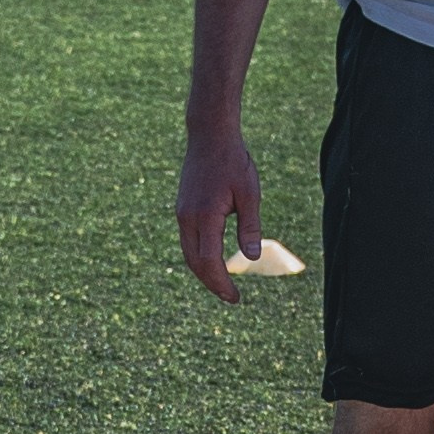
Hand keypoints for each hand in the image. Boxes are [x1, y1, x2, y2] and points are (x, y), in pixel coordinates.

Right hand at [176, 123, 263, 303]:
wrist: (209, 135)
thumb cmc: (234, 162)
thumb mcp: (249, 194)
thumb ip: (250, 226)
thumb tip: (251, 258)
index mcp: (205, 216)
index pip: (210, 261)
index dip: (221, 283)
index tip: (235, 298)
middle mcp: (188, 218)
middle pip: (195, 263)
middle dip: (212, 284)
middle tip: (232, 298)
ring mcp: (182, 213)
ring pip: (188, 253)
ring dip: (204, 272)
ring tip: (223, 285)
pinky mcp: (182, 209)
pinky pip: (188, 241)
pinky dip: (199, 257)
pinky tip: (213, 262)